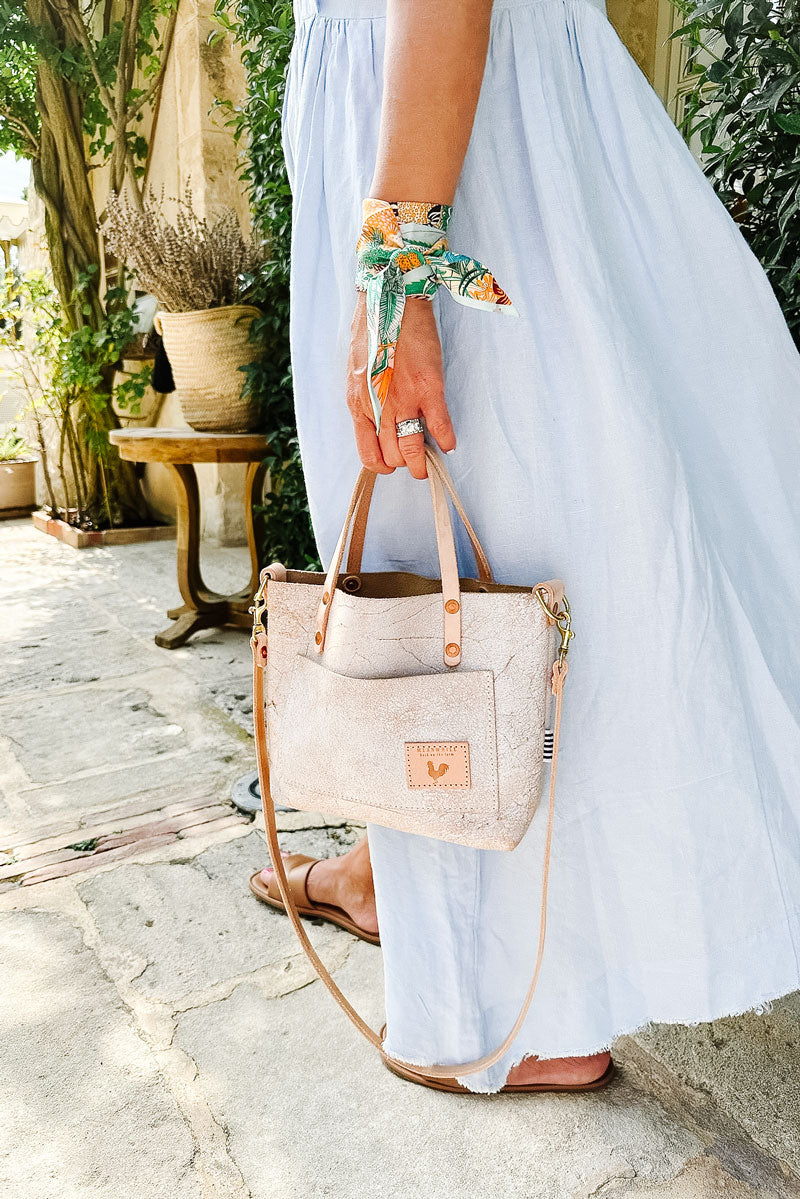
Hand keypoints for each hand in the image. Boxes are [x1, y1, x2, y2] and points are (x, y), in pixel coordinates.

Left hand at [345, 292, 455, 478]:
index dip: (382, 466)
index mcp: (358, 405)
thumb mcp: (359, 374)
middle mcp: (379, 408)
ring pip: (413, 450)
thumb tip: (378, 423)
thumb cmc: (373, 333)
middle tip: (415, 460)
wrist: (391, 300)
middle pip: (393, 457)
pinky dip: (446, 440)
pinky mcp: (429, 388)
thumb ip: (366, 401)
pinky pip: (439, 427)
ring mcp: (404, 400)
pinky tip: (448, 443)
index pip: (368, 455)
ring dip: (424, 464)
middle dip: (405, 464)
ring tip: (431, 463)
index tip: (392, 464)